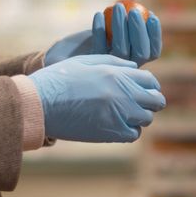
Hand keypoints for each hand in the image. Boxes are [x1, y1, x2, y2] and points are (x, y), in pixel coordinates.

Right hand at [28, 55, 165, 142]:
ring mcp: (119, 114)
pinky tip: (118, 126)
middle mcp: (124, 93)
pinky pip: (133, 134)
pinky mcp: (111, 132)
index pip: (150, 80)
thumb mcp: (87, 61)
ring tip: (125, 115)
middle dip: (150, 101)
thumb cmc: (59, 79)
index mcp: (118, 73)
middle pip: (155, 100)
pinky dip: (129, 131)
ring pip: (146, 118)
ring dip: (139, 117)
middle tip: (139, 104)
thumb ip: (114, 62)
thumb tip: (134, 67)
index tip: (142, 90)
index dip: (149, 85)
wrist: (40, 103)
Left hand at [44, 3, 161, 66]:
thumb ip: (131, 25)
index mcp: (137, 61)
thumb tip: (146, 11)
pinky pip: (100, 47)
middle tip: (134, 11)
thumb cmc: (99, 35)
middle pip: (141, 52)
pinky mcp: (94, 66)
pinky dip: (100, 30)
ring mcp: (111, 70)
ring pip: (121, 50)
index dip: (155, 34)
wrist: (69, 52)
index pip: (153, 51)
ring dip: (120, 26)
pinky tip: (99, 14)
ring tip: (117, 6)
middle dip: (140, 30)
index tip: (153, 15)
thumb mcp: (117, 29)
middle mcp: (127, 69)